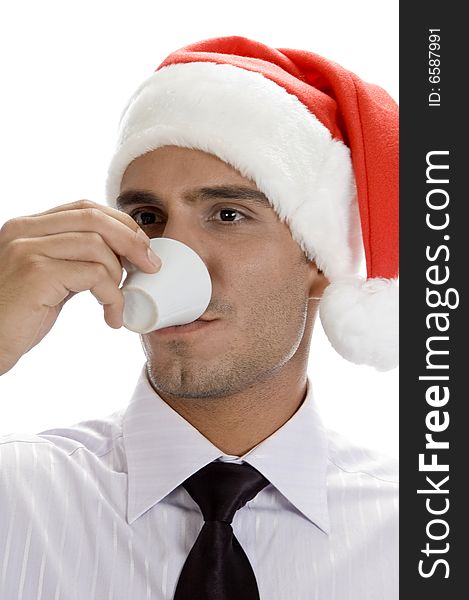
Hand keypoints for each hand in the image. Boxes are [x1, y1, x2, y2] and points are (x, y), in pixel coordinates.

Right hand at [0, 199, 160, 374]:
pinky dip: (113, 297)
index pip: (85, 208)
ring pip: (97, 246)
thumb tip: (117, 256)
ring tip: (119, 302)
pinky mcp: (36, 274)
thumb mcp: (47, 278)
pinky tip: (112, 316)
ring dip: (120, 276)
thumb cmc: (16, 316)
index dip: (121, 224)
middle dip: (132, 241)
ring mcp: (28, 249)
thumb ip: (73, 261)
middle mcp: (25, 230)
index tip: (142, 247)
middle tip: (151, 265)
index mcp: (28, 226)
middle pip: (95, 218)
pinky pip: (94, 275)